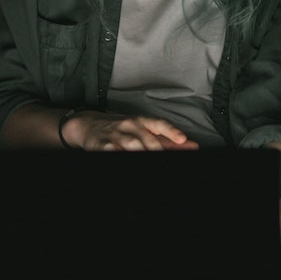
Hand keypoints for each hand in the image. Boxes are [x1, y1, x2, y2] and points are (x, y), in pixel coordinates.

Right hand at [63, 111, 198, 151]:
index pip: (158, 124)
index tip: (182, 139)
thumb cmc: (121, 129)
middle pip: (148, 139)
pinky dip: (120, 154)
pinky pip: (113, 151)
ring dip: (141, 152)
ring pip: (132, 145)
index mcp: (141, 121)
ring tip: (149, 158)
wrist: (88, 124)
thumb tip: (192, 145)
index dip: (171, 131)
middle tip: (166, 158)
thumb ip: (166, 139)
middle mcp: (130, 125)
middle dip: (158, 150)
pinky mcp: (103, 144)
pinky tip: (126, 157)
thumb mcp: (142, 130)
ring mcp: (116, 135)